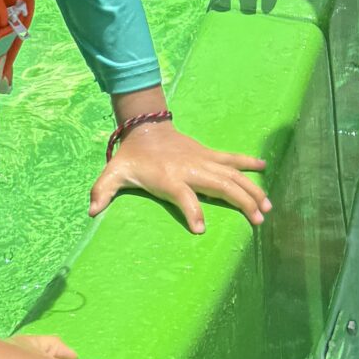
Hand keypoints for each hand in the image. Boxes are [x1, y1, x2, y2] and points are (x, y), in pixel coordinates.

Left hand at [90, 123, 269, 231]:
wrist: (146, 128)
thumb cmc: (132, 158)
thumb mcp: (114, 173)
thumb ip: (102, 191)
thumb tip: (91, 211)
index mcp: (169, 178)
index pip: (184, 196)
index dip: (192, 212)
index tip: (200, 230)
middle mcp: (191, 169)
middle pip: (221, 185)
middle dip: (241, 202)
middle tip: (258, 221)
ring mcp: (203, 160)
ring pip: (233, 175)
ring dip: (251, 190)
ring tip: (268, 207)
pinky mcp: (209, 155)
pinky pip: (232, 159)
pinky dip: (249, 162)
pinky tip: (265, 167)